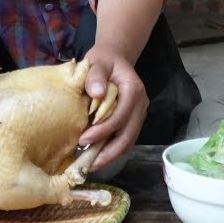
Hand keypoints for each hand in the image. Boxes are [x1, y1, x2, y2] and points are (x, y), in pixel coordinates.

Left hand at [77, 44, 148, 169]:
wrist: (115, 58)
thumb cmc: (104, 60)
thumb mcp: (97, 61)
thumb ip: (95, 75)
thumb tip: (96, 93)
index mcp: (133, 90)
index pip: (120, 117)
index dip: (103, 131)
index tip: (83, 139)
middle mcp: (140, 105)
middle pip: (128, 136)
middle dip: (109, 153)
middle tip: (88, 163)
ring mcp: (139, 114)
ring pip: (128, 141)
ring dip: (110, 155)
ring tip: (90, 164)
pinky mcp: (133, 120)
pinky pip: (125, 139)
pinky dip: (112, 149)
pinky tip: (96, 155)